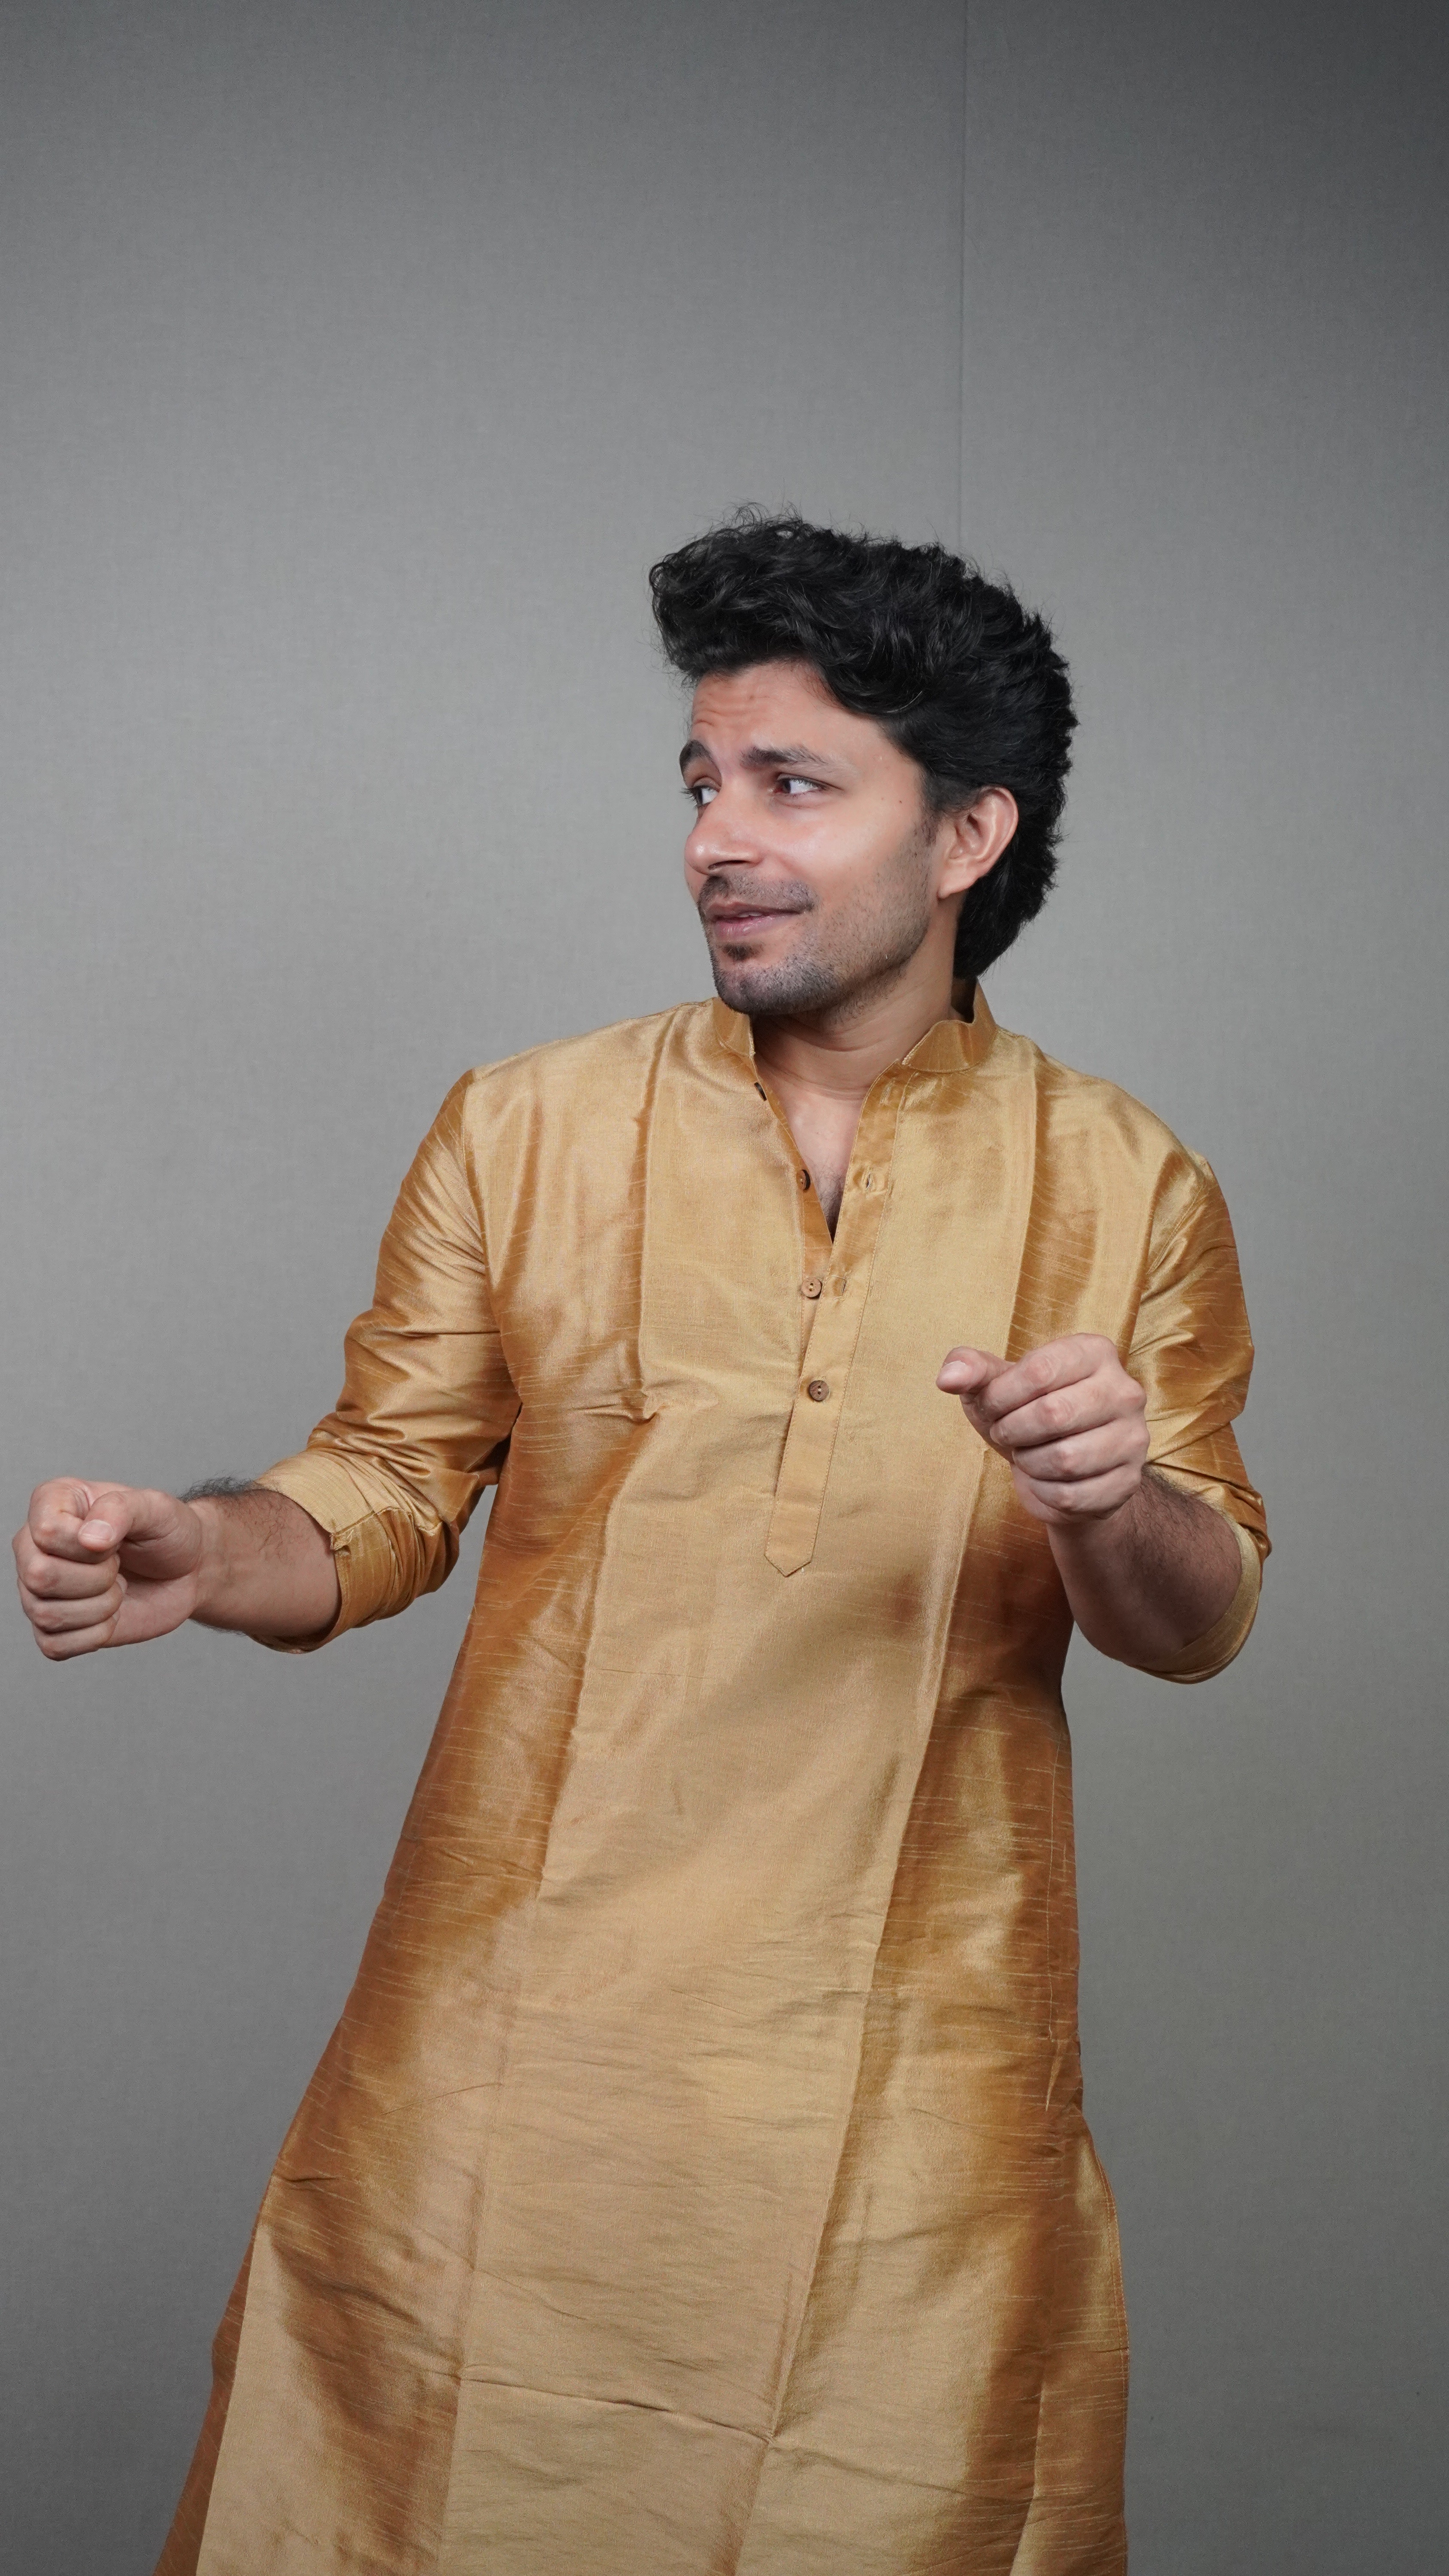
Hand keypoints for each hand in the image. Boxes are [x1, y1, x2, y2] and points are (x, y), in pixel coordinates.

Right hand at [13, 1480, 207, 1660]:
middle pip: (39, 1575)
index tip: (117, 1540)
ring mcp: (38, 1589)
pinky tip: (110, 1614)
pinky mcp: (52, 1628)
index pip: (47, 1532)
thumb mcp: (155, 1507)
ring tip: (117, 1587)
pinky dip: (94, 1635)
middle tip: (119, 1566)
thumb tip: (88, 1538)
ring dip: (100, 1607)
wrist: (186, 1571)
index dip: (90, 1544)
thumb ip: (120, 1509)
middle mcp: (34, 1546)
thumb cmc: (166, 1532)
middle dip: (97, 1577)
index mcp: (51, 1503)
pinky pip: (54, 1646)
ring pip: (47, 1614)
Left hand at [937, 1334, 1149, 1525]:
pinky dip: (1043, 1493)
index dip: (1001, 1395)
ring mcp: (1133, 1439)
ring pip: (1066, 1459)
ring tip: (1028, 1455)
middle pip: (1054, 1414)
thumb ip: (971, 1370)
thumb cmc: (1025, 1413)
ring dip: (1029, 1463)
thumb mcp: (997, 1386)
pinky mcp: (1128, 1482)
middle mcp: (1125, 1391)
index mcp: (1095, 1352)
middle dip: (1014, 1430)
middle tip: (1007, 1433)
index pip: (1039, 1370)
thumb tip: (948, 1377)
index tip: (992, 1406)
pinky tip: (1045, 1480)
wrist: (1062, 1468)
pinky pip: (1072, 1495)